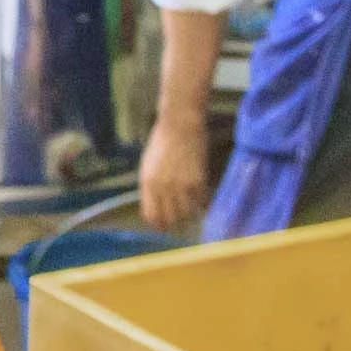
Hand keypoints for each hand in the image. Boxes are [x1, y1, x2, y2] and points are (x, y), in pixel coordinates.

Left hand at [137, 115, 212, 233]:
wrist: (180, 123)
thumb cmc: (162, 142)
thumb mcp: (149, 166)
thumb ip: (151, 187)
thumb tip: (157, 206)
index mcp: (147, 184)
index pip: (151, 216)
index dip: (158, 225)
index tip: (165, 227)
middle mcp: (163, 188)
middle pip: (170, 219)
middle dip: (175, 224)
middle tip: (181, 224)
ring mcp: (181, 185)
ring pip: (186, 213)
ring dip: (189, 215)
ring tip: (192, 212)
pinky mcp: (198, 180)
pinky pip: (201, 201)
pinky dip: (203, 204)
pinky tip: (203, 203)